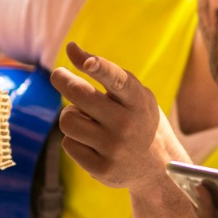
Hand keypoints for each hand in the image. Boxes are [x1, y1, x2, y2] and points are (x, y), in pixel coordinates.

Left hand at [49, 42, 188, 190]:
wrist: (158, 167)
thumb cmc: (139, 120)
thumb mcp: (135, 95)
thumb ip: (106, 72)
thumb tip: (70, 47)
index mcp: (138, 101)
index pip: (118, 80)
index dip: (100, 68)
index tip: (86, 61)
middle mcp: (127, 124)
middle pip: (79, 95)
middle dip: (62, 79)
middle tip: (59, 75)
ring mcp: (114, 148)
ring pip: (67, 120)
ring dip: (71, 116)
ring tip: (86, 120)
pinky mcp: (102, 169)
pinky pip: (68, 144)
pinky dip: (74, 140)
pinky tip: (91, 143)